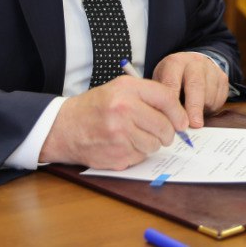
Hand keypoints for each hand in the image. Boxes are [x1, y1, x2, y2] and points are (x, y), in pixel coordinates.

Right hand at [39, 76, 187, 168]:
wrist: (64, 127)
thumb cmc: (95, 107)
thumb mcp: (119, 89)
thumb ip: (148, 96)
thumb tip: (180, 115)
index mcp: (126, 90)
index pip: (167, 99)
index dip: (178, 112)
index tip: (181, 121)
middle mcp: (123, 110)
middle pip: (164, 126)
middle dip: (167, 133)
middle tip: (162, 133)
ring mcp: (120, 135)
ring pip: (155, 144)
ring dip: (151, 144)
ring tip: (136, 136)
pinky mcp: (117, 155)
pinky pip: (141, 157)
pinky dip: (137, 153)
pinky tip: (123, 145)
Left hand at [152, 51, 229, 126]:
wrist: (193, 65)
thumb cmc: (174, 78)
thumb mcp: (162, 82)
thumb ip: (164, 98)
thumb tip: (166, 121)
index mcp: (175, 62)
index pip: (172, 82)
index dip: (173, 103)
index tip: (175, 119)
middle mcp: (194, 62)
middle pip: (196, 85)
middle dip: (194, 107)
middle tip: (194, 124)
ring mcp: (211, 69)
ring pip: (210, 95)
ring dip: (203, 109)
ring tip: (193, 112)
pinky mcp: (222, 78)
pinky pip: (220, 99)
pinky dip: (212, 108)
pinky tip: (203, 105)